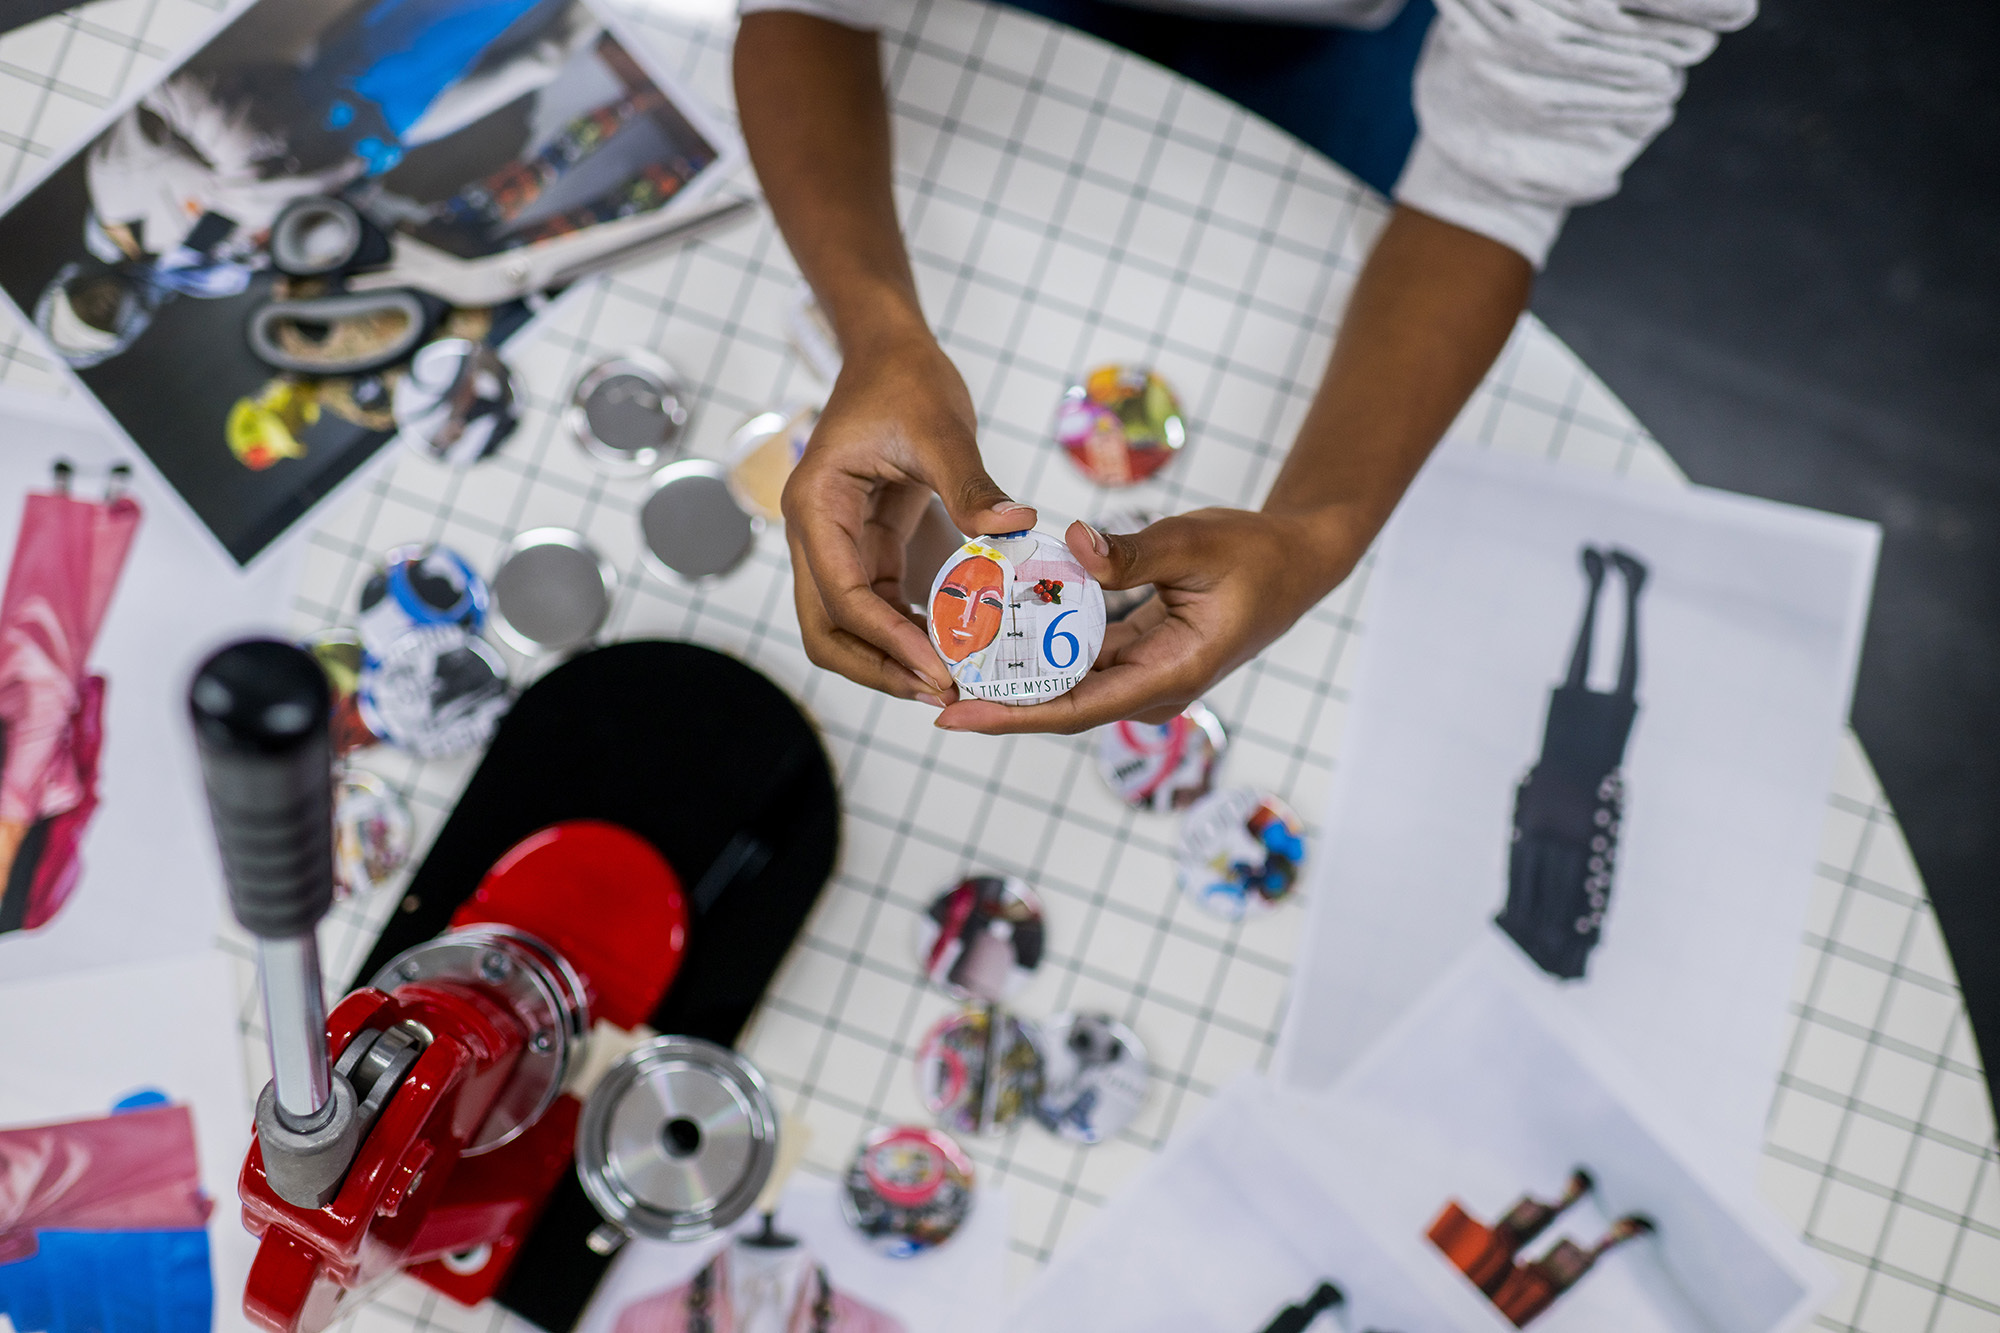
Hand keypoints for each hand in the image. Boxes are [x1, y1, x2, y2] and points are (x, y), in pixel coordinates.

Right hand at [782, 333, 1035, 704]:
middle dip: (879, 668)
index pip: (842, 595)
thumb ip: (971, 483)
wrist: (891, 353)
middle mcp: (814, 534)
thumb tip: (1016, 524)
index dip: (886, 640)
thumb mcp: (941, 427)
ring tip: (951, 683)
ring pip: (846, 628)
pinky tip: (951, 648)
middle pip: (827, 630)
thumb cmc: (906, 380)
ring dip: (890, 659)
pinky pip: (876, 606)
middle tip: (943, 693)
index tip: (937, 670)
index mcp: (817, 506)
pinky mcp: (864, 547)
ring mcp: (835, 544)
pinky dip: (905, 633)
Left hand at [934, 509, 1362, 734]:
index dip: (1011, 716)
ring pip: (1065, 686)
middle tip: (925, 685)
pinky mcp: (1138, 655)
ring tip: (945, 663)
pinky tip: (993, 634)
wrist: (1297, 561)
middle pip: (1059, 706)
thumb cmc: (1255, 552)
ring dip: (1011, 678)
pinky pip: (1079, 661)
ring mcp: (1145, 674)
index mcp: (1170, 673)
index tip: (954, 715)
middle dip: (994, 703)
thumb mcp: (1196, 541)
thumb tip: (1075, 544)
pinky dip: (1038, 651)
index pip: (1076, 708)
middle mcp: (1152, 686)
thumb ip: (1134, 550)